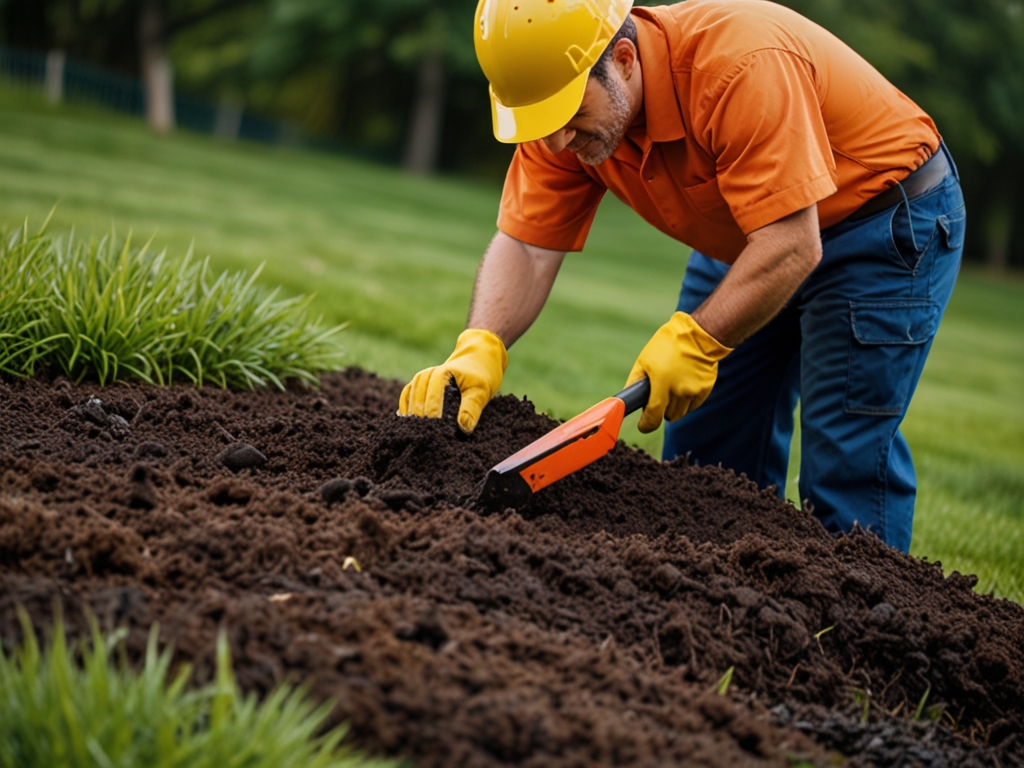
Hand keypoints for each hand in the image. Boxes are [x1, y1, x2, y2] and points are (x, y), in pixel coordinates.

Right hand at [398, 329, 507, 433]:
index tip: (438, 433)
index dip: (434, 417)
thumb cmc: (481, 375)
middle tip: (426, 437)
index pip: (434, 400)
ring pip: (411, 397)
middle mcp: (428, 374)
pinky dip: (405, 407)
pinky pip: (407, 395)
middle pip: (419, 400)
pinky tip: (405, 422)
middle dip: (422, 419)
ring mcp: (422, 378)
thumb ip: (472, 408)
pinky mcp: (419, 383)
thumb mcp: (481, 391)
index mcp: (442, 374)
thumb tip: (463, 427)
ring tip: (415, 432)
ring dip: (412, 415)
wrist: (478, 359)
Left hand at [626, 312, 732, 432]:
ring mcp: (694, 391)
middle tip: (659, 396)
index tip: (643, 425)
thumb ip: (634, 382)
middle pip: (668, 416)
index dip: (646, 425)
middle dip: (661, 411)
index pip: (653, 417)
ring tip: (673, 388)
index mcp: (661, 383)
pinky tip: (685, 384)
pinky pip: (693, 405)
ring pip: (681, 413)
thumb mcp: (644, 360)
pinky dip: (687, 400)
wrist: (697, 335)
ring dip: (674, 406)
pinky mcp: (705, 390)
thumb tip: (627, 400)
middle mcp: (679, 390)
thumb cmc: (666, 345)